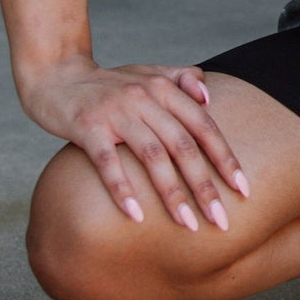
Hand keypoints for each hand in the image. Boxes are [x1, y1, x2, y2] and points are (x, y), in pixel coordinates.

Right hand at [17, 54, 249, 229]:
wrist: (55, 75)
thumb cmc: (108, 84)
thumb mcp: (147, 74)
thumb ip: (181, 79)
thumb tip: (209, 98)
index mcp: (164, 88)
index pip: (203, 126)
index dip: (225, 158)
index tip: (243, 190)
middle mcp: (144, 98)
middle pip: (183, 146)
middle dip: (205, 185)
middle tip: (221, 220)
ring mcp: (116, 112)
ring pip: (152, 156)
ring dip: (172, 193)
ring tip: (188, 225)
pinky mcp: (87, 126)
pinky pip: (107, 161)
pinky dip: (122, 189)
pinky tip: (136, 216)